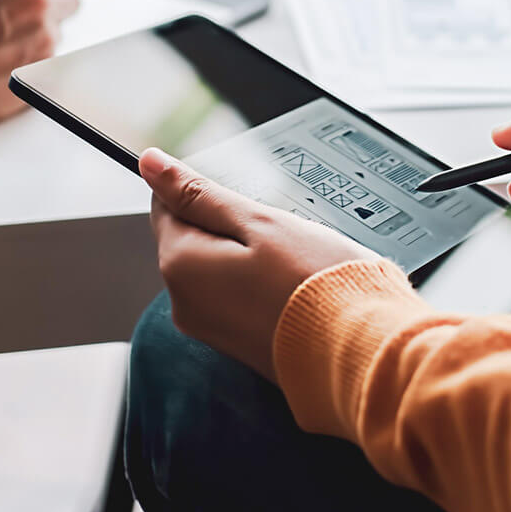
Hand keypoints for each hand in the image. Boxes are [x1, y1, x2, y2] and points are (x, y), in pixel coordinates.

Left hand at [140, 148, 375, 379]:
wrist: (360, 348)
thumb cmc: (316, 283)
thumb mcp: (258, 220)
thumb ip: (199, 193)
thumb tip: (150, 163)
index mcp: (180, 265)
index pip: (166, 206)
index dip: (207, 194)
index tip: (245, 201)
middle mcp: (184, 302)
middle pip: (191, 239)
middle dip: (229, 226)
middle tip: (278, 235)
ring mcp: (208, 328)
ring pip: (215, 267)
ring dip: (246, 255)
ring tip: (290, 263)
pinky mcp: (234, 344)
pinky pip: (234, 297)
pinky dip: (257, 283)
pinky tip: (290, 285)